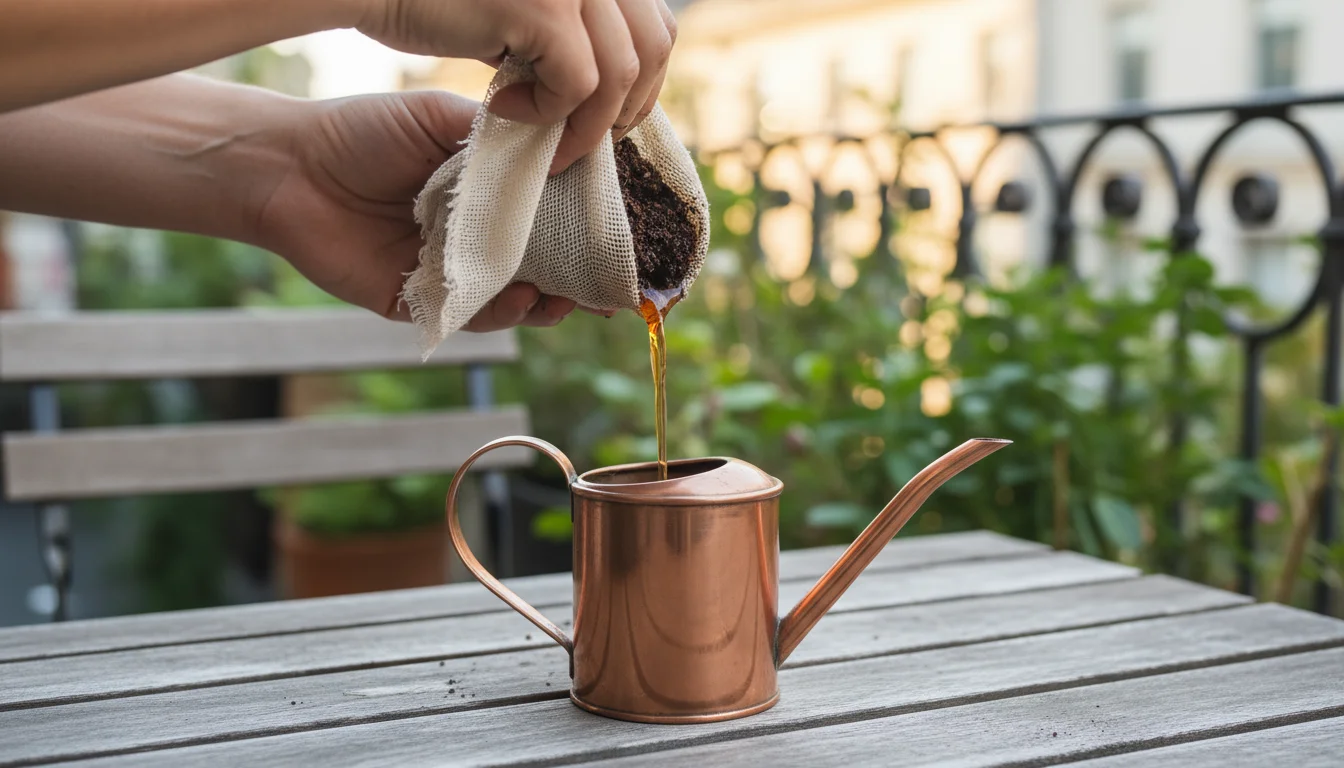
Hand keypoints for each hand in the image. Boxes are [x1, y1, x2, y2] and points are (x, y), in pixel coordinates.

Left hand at [257, 90, 581, 329]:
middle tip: (612, 281)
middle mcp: (475, 235)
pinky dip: (502, 312)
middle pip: (542, 263)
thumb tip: (568, 153)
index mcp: (487, 191)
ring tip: (570, 298)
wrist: (291, 168)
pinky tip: (522, 297)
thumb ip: (504, 141)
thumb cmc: (364, 133)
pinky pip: (470, 316)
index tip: (622, 228)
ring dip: (549, 301)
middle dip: (579, 275)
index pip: (551, 212)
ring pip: (514, 298)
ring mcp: (451, 271)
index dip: (587, 224)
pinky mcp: (421, 303)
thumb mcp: (443, 121)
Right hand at [354, 0, 676, 172]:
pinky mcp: (547, 7)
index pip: (657, 25)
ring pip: (621, 74)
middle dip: (626, 108)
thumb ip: (573, 31)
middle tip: (579, 141)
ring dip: (587, 124)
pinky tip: (506, 109)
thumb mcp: (527, 8)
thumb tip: (619, 88)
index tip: (606, 119)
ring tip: (546, 142)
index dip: (642, 82)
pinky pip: (579, 84)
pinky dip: (549, 113)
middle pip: (654, 47)